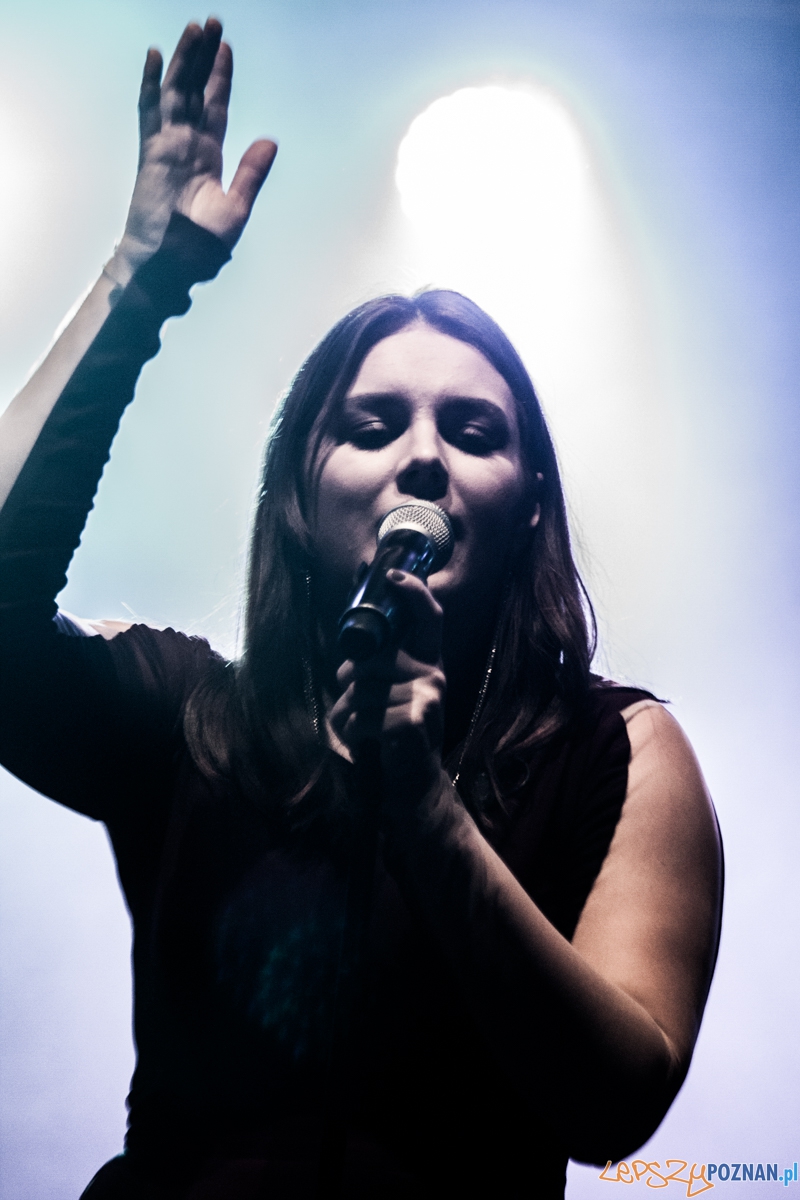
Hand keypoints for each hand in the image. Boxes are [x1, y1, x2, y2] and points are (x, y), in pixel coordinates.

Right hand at [114, 18, 276, 276]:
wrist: (169, 265)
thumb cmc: (199, 248)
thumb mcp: (236, 209)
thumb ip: (251, 174)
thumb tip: (270, 140)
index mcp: (209, 157)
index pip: (216, 106)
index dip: (221, 77)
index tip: (225, 47)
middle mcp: (188, 145)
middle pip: (196, 89)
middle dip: (203, 56)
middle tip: (210, 21)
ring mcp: (167, 145)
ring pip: (176, 91)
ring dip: (184, 59)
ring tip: (193, 28)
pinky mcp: (151, 152)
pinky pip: (150, 111)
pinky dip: (152, 83)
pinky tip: (155, 56)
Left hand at [330, 571, 446, 804]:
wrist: (415, 785)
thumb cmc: (395, 733)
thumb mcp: (391, 692)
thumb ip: (378, 665)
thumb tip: (349, 641)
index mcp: (427, 661)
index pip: (429, 616)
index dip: (411, 591)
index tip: (390, 573)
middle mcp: (432, 673)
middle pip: (372, 656)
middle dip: (349, 678)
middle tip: (355, 702)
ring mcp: (427, 695)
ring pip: (360, 688)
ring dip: (347, 711)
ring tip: (361, 728)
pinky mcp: (414, 719)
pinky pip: (362, 715)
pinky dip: (353, 731)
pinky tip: (366, 742)